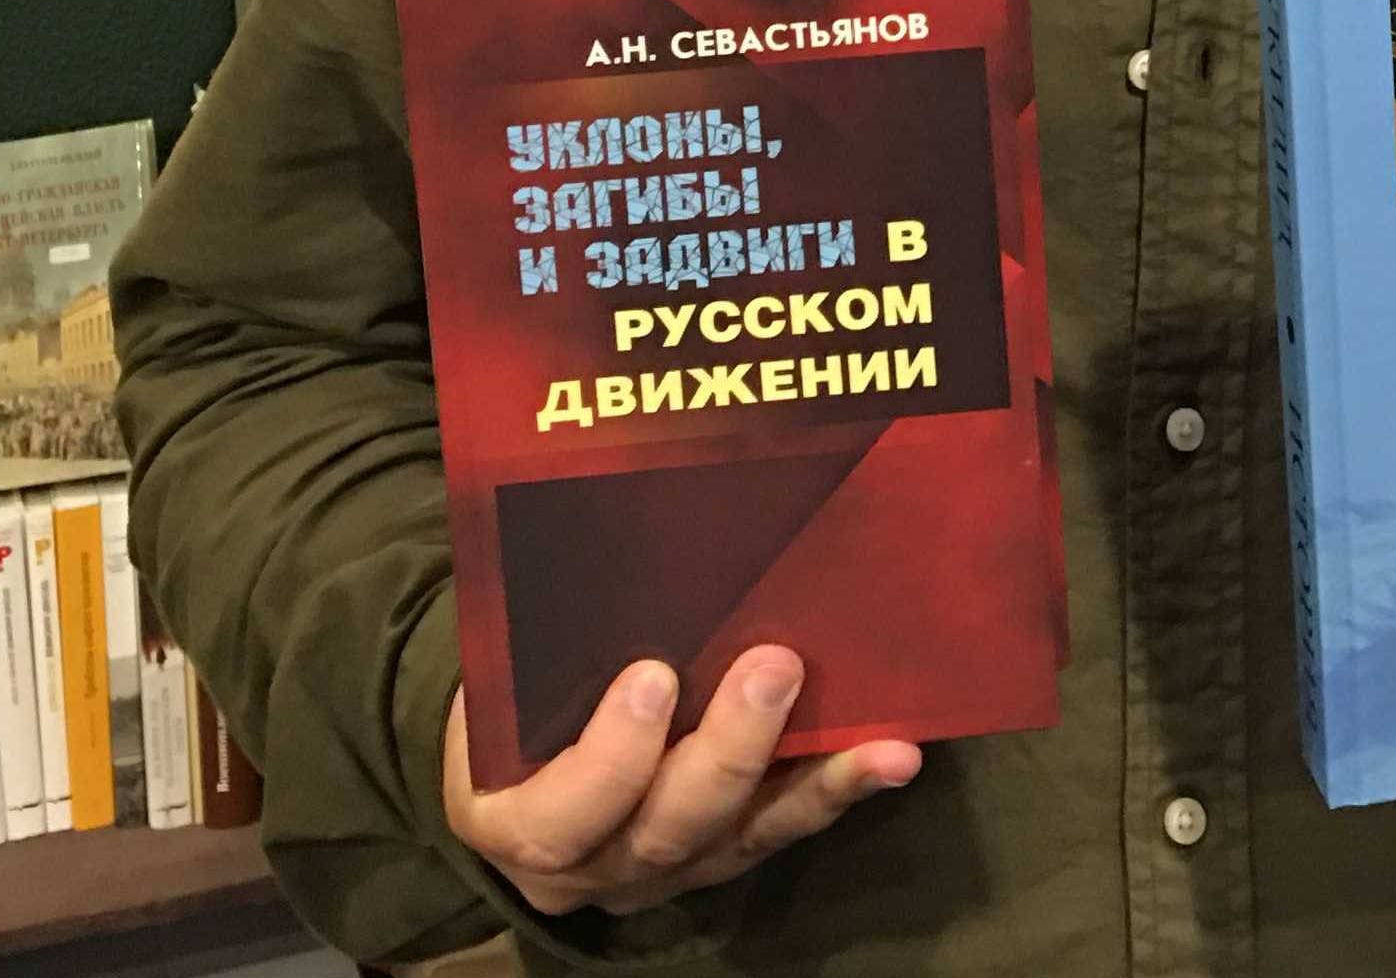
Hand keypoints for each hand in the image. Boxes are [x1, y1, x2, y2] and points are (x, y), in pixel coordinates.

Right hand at [443, 648, 919, 917]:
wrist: (517, 761)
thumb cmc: (511, 695)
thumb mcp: (501, 676)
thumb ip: (539, 642)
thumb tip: (601, 531)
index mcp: (513, 820)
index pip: (559, 817)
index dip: (610, 759)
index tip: (653, 677)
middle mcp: (595, 863)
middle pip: (666, 829)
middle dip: (727, 751)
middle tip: (773, 665)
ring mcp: (666, 865)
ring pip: (740, 835)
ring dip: (814, 781)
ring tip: (878, 741)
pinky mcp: (725, 852)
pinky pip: (784, 826)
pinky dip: (840, 791)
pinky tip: (895, 758)